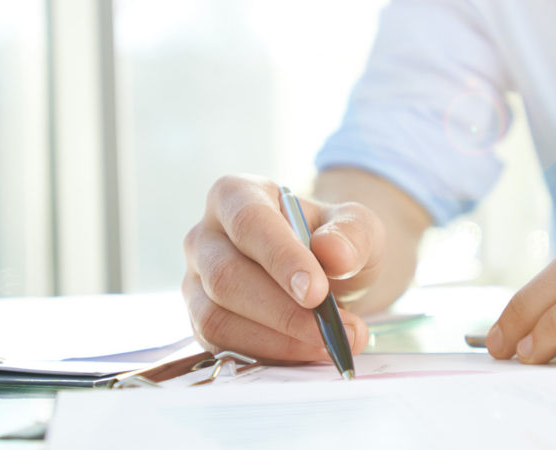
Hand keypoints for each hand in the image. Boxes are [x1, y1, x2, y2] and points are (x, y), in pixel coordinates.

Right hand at [182, 174, 383, 361]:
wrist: (327, 273)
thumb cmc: (335, 242)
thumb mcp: (358, 228)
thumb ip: (352, 234)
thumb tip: (333, 253)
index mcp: (236, 195)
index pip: (248, 222)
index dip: (280, 258)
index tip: (316, 291)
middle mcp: (205, 236)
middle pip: (226, 276)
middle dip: (283, 311)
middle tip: (334, 329)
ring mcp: (197, 281)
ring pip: (217, 317)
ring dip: (278, 340)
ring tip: (330, 344)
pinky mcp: (201, 321)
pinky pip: (222, 346)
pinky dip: (269, 356)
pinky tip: (307, 353)